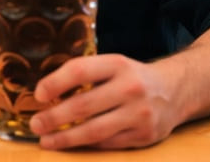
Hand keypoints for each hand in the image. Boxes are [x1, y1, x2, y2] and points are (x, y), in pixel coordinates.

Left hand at [28, 54, 180, 149]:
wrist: (173, 90)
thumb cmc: (130, 76)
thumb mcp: (111, 65)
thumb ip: (85, 74)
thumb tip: (47, 91)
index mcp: (116, 64)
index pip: (79, 70)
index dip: (55, 82)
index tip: (38, 94)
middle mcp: (129, 88)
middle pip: (84, 104)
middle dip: (55, 117)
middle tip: (35, 124)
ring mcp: (139, 114)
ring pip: (95, 130)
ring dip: (66, 137)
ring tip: (46, 140)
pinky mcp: (144, 136)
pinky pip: (109, 143)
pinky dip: (87, 145)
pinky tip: (71, 144)